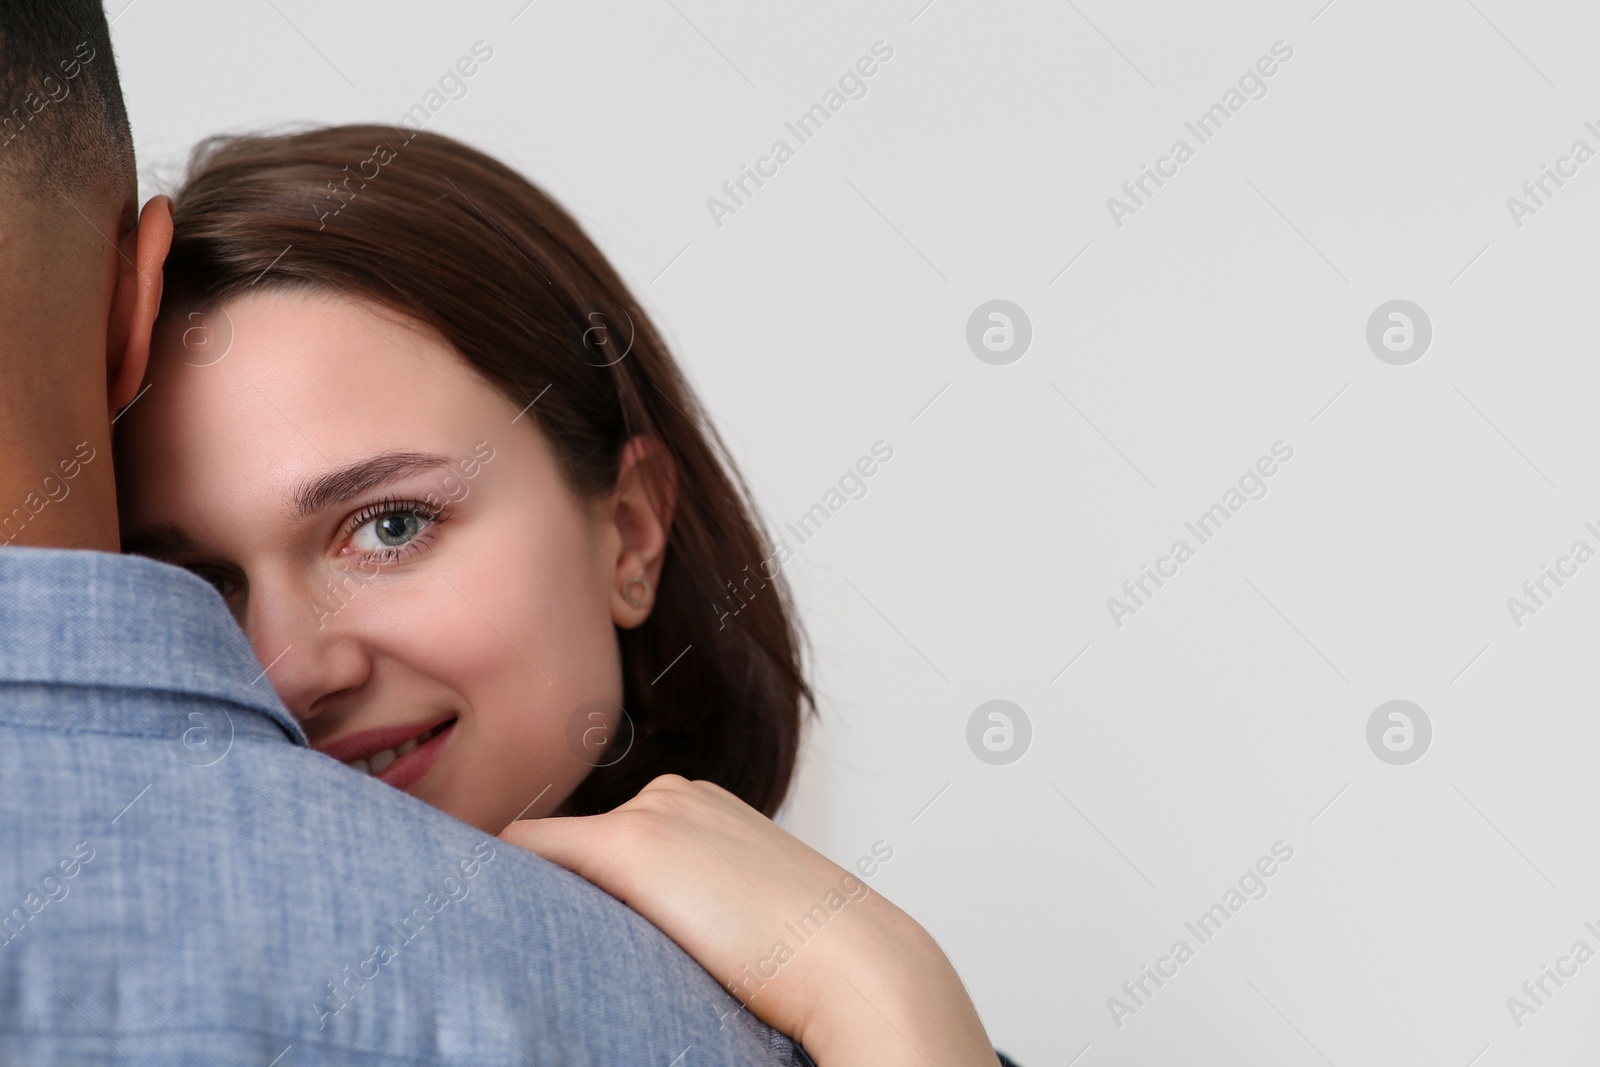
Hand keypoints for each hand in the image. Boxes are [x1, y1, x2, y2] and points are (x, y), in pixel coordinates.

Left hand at [499, 774, 995, 1066]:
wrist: (852, 958)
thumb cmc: (810, 958)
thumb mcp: (749, 914)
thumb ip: (697, 906)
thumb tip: (659, 943)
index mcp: (708, 807)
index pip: (615, 836)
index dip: (578, 881)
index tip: (548, 917)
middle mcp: (677, 793)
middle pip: (577, 839)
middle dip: (550, 883)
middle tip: (520, 933)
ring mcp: (655, 811)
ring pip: (550, 847)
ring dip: (528, 884)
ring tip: (504, 931)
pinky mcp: (631, 841)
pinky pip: (528, 848)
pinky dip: (495, 871)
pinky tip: (470, 901)